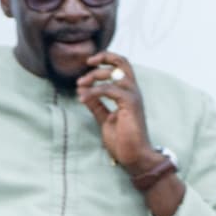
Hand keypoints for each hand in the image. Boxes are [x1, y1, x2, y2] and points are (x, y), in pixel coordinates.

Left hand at [74, 50, 154, 171]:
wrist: (134, 157)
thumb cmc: (123, 140)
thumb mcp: (104, 119)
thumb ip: (96, 105)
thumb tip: (83, 92)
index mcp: (128, 93)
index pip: (120, 66)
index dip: (105, 59)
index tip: (88, 64)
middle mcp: (133, 91)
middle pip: (122, 62)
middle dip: (103, 57)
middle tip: (85, 66)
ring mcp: (133, 97)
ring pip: (115, 73)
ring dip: (95, 76)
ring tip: (80, 85)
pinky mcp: (131, 104)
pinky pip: (110, 89)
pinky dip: (94, 91)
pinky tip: (83, 98)